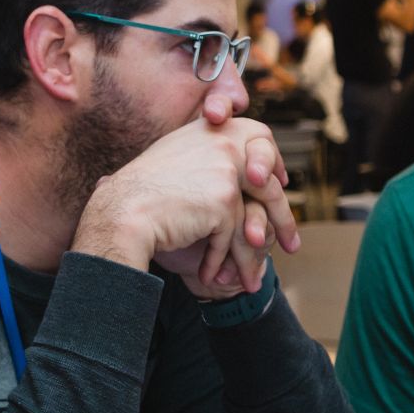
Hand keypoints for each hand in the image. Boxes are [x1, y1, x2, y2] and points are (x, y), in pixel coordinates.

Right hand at [72, 91, 299, 297]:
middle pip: (269, 183)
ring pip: (257, 216)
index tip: (280, 183)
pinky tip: (213, 279)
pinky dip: (223, 262)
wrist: (120, 212)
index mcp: (212, 130)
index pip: (259, 136)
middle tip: (293, 246)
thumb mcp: (178, 163)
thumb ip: (211, 162)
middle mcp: (224, 143)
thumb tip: (254, 176)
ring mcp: (226, 170)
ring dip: (257, 254)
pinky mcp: (225, 199)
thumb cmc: (141, 195)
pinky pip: (233, 237)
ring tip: (254, 281)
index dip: (273, 161)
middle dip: (283, 218)